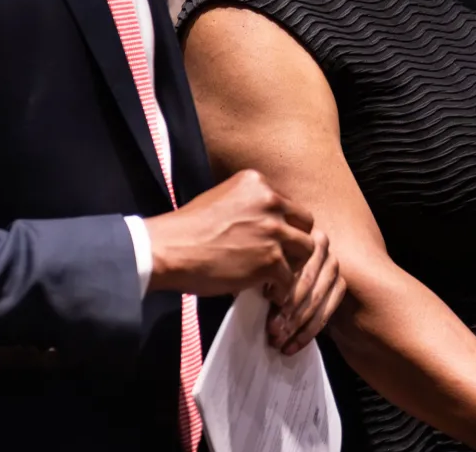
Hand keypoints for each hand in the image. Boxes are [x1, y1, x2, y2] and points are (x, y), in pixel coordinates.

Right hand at [146, 169, 314, 298]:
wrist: (169, 249)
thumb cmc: (188, 229)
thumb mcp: (222, 198)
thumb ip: (249, 205)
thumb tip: (266, 222)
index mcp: (257, 183)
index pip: (288, 204)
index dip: (283, 224)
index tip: (272, 240)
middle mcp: (270, 202)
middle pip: (305, 223)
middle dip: (295, 241)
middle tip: (282, 257)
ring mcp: (273, 231)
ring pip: (306, 249)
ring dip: (293, 265)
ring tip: (277, 275)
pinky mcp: (270, 259)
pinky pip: (290, 277)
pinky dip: (282, 288)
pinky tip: (269, 292)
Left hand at [268, 227, 342, 355]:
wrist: (289, 275)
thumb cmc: (264, 268)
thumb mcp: (260, 263)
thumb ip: (259, 271)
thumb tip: (247, 290)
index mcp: (299, 233)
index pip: (294, 259)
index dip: (281, 281)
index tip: (267, 298)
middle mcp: (321, 245)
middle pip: (307, 281)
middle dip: (289, 309)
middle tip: (273, 329)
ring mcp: (333, 265)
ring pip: (316, 299)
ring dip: (297, 324)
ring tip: (278, 339)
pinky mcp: (340, 285)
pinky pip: (326, 312)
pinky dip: (308, 332)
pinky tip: (293, 345)